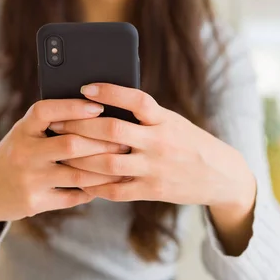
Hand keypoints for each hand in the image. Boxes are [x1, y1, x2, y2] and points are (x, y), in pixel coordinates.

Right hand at [0, 99, 125, 236]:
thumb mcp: (24, 135)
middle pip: (71, 144)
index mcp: (22, 130)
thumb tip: (96, 113)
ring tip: (122, 164)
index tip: (98, 106)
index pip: (46, 111)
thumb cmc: (15, 155)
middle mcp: (24, 152)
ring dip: (104, 170)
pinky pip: (72, 196)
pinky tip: (104, 186)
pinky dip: (91, 191)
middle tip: (124, 142)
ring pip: (77, 173)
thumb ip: (49, 125)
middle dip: (102, 143)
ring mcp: (29, 179)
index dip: (73, 107)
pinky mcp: (34, 202)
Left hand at [49, 84, 255, 211]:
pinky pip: (117, 190)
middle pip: (113, 132)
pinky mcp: (152, 191)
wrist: (221, 176)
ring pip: (108, 163)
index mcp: (166, 120)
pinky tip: (79, 179)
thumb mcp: (172, 122)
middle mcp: (160, 142)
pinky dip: (95, 185)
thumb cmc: (189, 142)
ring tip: (60, 150)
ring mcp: (155, 168)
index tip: (86, 88)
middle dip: (81, 126)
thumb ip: (145, 116)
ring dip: (80, 157)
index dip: (111, 92)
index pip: (137, 100)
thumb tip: (104, 103)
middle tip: (58, 122)